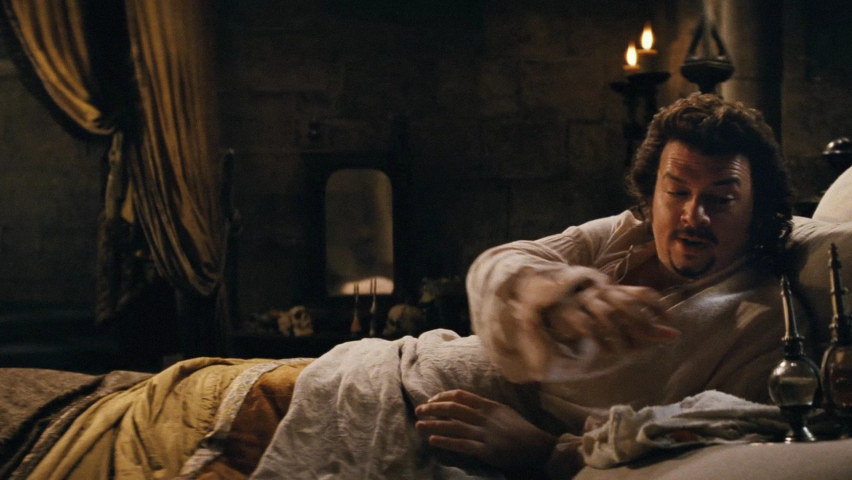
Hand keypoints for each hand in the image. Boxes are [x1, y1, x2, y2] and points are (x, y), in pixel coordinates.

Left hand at [414, 389, 555, 467]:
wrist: (538, 447)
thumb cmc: (521, 430)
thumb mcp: (504, 412)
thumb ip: (486, 407)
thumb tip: (467, 405)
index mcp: (489, 405)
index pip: (460, 396)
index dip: (443, 397)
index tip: (431, 400)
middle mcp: (485, 417)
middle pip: (453, 408)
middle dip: (433, 409)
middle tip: (419, 410)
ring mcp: (485, 434)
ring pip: (453, 426)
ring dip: (433, 425)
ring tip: (419, 425)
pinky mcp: (486, 450)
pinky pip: (461, 444)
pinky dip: (445, 442)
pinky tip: (433, 440)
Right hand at [514, 269, 679, 352]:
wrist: (550, 307)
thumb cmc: (592, 316)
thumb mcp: (620, 321)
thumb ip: (646, 328)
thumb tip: (676, 336)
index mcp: (617, 291)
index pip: (643, 293)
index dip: (658, 306)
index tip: (669, 321)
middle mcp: (602, 293)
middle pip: (626, 303)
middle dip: (639, 324)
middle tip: (645, 341)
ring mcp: (584, 301)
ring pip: (607, 314)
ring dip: (618, 336)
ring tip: (624, 352)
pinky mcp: (568, 312)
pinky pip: (586, 324)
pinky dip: (598, 340)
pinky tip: (605, 351)